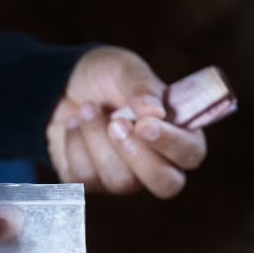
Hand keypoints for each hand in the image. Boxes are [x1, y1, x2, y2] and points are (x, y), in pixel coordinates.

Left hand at [47, 46, 206, 198]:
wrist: (62, 87)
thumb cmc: (104, 78)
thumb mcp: (122, 68)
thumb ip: (142, 85)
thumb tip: (156, 110)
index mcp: (176, 132)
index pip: (191, 153)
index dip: (171, 143)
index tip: (145, 123)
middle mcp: (156, 162)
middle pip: (166, 184)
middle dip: (138, 155)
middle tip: (115, 124)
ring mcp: (125, 178)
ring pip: (121, 181)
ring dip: (97, 139)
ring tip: (87, 108)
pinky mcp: (92, 184)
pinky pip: (86, 178)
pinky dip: (75, 144)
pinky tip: (75, 124)